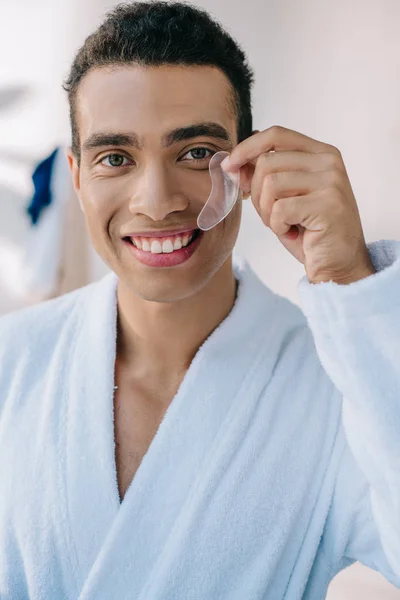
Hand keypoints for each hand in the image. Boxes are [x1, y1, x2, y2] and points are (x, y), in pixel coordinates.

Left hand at [222, 126, 375, 283]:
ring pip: (270, 184)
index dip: (246, 148)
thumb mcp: (286, 197)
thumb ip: (267, 174)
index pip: (276, 135)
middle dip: (256, 193)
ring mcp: (332, 182)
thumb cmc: (310, 232)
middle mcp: (329, 162)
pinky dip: (278, 226)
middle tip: (269, 216)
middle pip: (267, 162)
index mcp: (321, 153)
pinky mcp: (328, 205)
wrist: (337, 264)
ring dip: (267, 211)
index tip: (229, 166)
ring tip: (283, 224)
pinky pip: (280, 209)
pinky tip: (293, 233)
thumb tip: (234, 162)